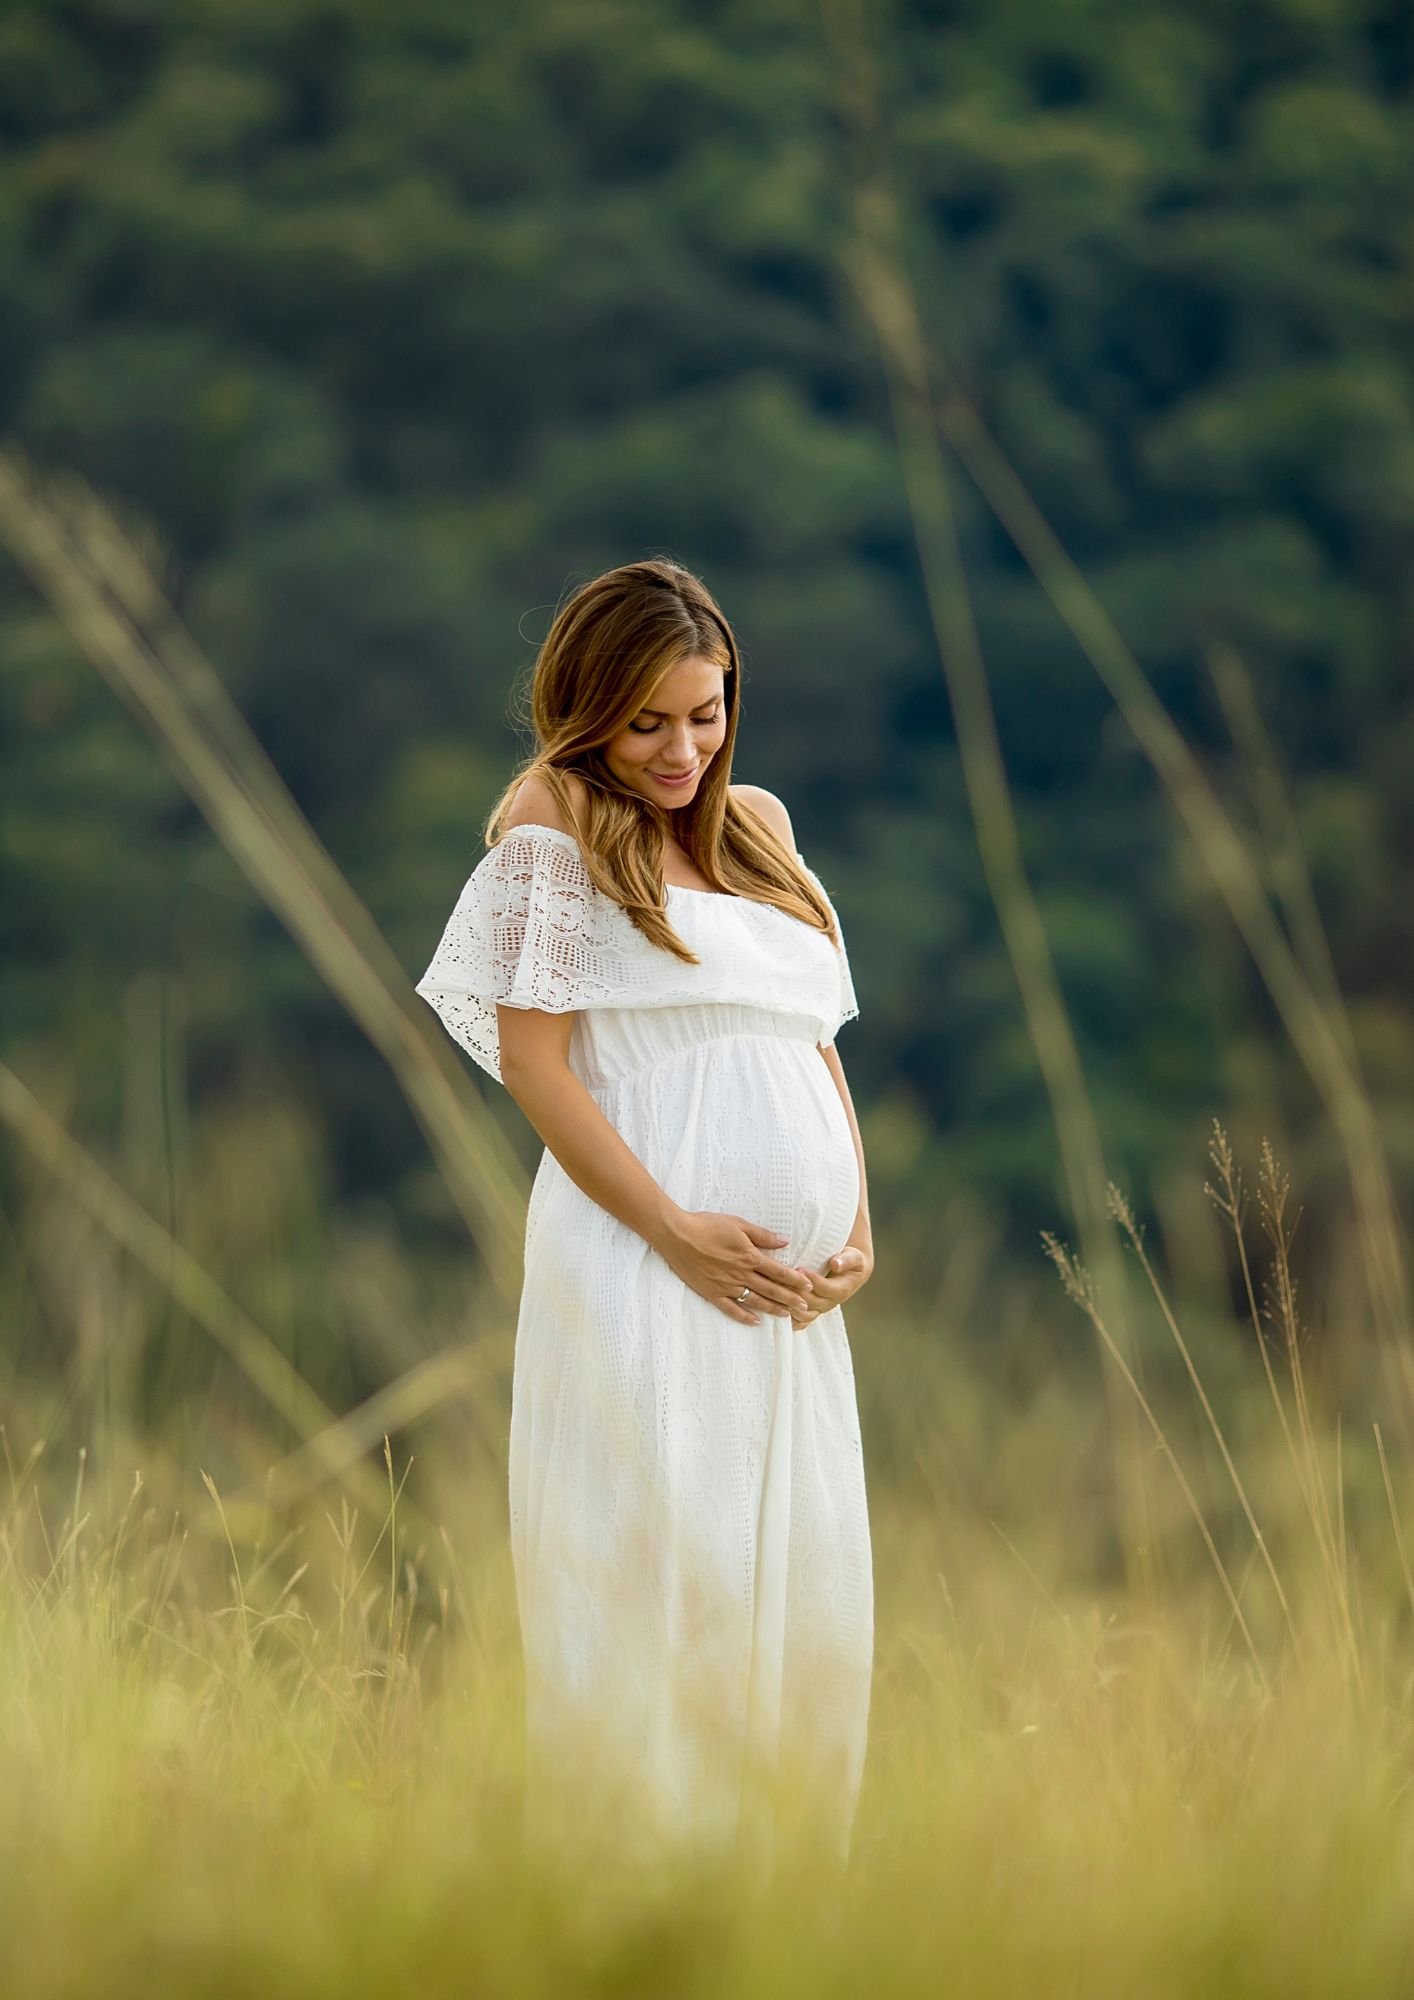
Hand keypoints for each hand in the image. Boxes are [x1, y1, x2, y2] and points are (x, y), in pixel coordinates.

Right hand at [656, 1209, 816, 1325]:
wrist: (677, 1236)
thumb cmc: (707, 1225)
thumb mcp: (738, 1224)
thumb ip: (762, 1235)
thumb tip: (785, 1241)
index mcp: (749, 1257)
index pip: (779, 1272)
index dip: (795, 1280)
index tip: (809, 1286)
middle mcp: (741, 1275)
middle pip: (771, 1290)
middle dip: (790, 1299)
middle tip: (805, 1307)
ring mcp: (726, 1286)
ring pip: (755, 1301)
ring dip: (773, 1309)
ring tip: (787, 1315)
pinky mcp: (712, 1293)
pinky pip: (731, 1309)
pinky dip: (744, 1316)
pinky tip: (755, 1322)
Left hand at [785, 1241, 873, 1330]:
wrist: (852, 1273)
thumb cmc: (852, 1262)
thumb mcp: (854, 1257)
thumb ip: (846, 1260)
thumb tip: (835, 1263)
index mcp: (841, 1290)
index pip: (825, 1289)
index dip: (813, 1280)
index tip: (800, 1268)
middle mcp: (830, 1303)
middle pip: (811, 1303)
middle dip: (797, 1292)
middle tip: (782, 1279)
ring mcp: (820, 1309)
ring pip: (804, 1315)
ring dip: (790, 1306)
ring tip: (777, 1293)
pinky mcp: (812, 1312)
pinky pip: (800, 1321)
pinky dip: (789, 1319)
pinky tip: (776, 1311)